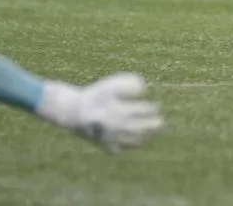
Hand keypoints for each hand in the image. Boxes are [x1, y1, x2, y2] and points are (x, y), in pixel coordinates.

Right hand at [38, 73, 163, 153]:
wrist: (71, 111)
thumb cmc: (93, 95)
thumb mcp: (109, 84)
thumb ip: (127, 83)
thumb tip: (144, 86)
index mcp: (119, 110)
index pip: (141, 111)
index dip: (151, 108)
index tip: (157, 106)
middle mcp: (117, 126)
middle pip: (140, 127)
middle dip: (152, 125)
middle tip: (161, 122)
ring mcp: (110, 137)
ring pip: (131, 141)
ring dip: (143, 137)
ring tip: (149, 134)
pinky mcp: (103, 144)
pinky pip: (118, 149)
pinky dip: (127, 147)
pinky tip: (131, 143)